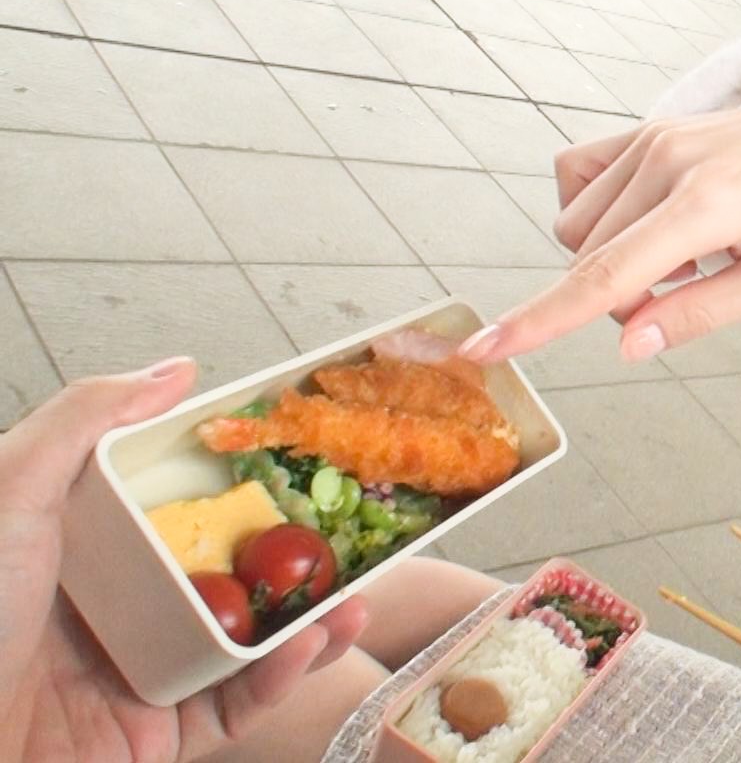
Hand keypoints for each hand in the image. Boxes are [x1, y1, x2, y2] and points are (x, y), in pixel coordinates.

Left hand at [0, 359, 367, 762]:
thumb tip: (174, 370)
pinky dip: (281, 678)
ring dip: (312, 621)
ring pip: (252, 642)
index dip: (249, 482)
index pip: (186, 504)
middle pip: (234, 572)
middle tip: (350, 532)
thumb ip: (85, 417)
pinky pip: (236, 705)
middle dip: (300, 557)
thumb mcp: (12, 491)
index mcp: (91, 549)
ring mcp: (145, 671)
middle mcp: (124, 608)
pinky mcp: (159, 734)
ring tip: (352, 597)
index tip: (305, 460)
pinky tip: (310, 643)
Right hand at [458, 91, 740, 364]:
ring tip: (687, 251)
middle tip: (691, 289)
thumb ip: (704, 312)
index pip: (606, 276)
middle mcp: (668, 162)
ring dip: (612, 256)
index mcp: (707, 206)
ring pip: (576, 226)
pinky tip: (652, 220)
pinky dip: (600, 213)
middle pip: (588, 260)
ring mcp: (653, 137)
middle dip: (621, 298)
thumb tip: (630, 345)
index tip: (485, 348)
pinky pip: (578, 177)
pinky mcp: (648, 126)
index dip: (540, 319)